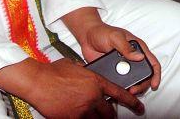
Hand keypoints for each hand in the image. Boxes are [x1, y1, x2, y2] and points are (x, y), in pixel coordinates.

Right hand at [0, 57, 143, 117]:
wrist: (39, 81)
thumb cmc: (56, 72)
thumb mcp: (77, 67)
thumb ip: (88, 74)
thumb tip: (90, 78)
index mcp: (97, 82)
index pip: (120, 94)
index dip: (132, 102)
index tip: (139, 108)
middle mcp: (93, 97)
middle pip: (110, 112)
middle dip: (111, 114)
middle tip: (110, 114)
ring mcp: (83, 109)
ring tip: (95, 116)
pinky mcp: (72, 118)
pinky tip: (80, 116)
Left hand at [62, 7, 161, 93]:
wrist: (86, 37)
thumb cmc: (102, 32)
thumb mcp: (115, 37)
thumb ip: (127, 47)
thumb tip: (140, 57)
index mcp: (137, 48)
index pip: (152, 62)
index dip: (156, 74)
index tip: (154, 84)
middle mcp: (132, 58)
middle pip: (144, 76)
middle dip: (142, 85)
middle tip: (133, 90)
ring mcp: (123, 67)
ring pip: (133, 81)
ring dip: (132, 88)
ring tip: (126, 92)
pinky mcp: (114, 73)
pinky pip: (120, 83)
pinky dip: (120, 89)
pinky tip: (117, 92)